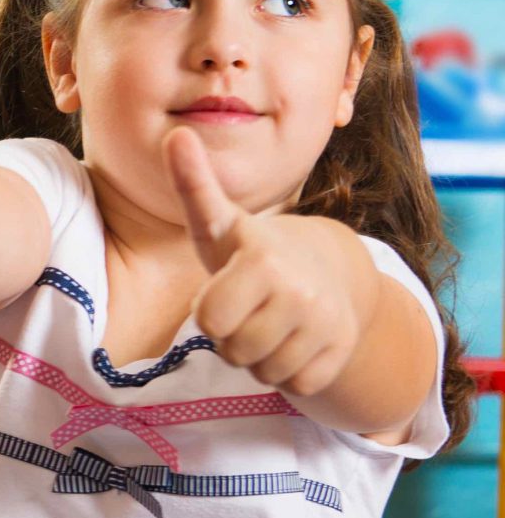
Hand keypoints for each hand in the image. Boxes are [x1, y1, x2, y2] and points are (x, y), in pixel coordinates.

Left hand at [167, 129, 373, 394]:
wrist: (331, 268)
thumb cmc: (252, 252)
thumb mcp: (219, 223)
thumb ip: (194, 185)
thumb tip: (174, 134)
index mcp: (263, 261)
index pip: (209, 319)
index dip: (208, 311)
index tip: (225, 289)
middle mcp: (301, 292)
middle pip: (233, 351)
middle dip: (231, 337)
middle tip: (248, 309)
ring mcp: (326, 323)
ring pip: (263, 370)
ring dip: (258, 355)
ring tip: (269, 322)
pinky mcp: (342, 352)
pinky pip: (293, 384)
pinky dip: (288, 371)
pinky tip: (294, 340)